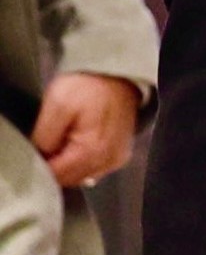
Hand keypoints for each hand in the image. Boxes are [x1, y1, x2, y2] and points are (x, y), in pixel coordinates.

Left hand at [31, 72, 138, 189]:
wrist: (118, 75)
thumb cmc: (87, 87)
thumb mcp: (56, 104)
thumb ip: (45, 137)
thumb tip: (40, 158)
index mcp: (92, 152)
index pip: (57, 176)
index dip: (41, 165)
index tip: (37, 149)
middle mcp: (108, 163)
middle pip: (69, 180)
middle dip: (55, 166)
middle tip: (48, 143)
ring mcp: (116, 161)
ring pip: (81, 177)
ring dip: (68, 165)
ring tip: (63, 140)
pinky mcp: (120, 156)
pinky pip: (93, 170)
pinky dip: (81, 163)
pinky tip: (77, 144)